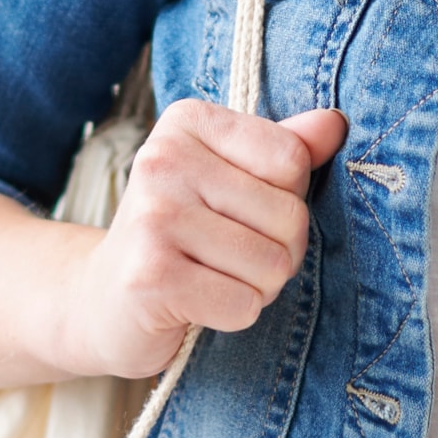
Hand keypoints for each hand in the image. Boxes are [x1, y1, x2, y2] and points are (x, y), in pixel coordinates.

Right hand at [57, 99, 348, 378]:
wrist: (102, 298)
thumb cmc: (180, 232)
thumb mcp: (229, 177)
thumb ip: (285, 148)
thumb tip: (335, 123)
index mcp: (188, 122)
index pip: (291, 159)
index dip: (286, 199)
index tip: (244, 210)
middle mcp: (164, 160)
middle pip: (289, 215)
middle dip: (277, 251)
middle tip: (228, 256)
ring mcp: (153, 217)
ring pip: (272, 265)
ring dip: (255, 287)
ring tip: (211, 278)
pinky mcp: (151, 276)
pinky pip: (243, 305)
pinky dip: (231, 315)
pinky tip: (195, 303)